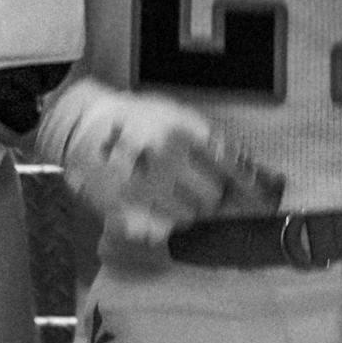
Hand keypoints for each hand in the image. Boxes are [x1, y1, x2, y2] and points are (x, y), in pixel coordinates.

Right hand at [49, 85, 284, 244]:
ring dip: (185, 208)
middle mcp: (165, 159)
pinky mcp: (123, 207)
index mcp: (183, 131)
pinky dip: (162, 220)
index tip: (259, 198)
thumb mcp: (178, 115)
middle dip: (209, 194)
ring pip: (188, 216)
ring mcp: (143, 185)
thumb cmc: (136, 119)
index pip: (232, 168)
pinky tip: (152, 204)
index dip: (250, 187)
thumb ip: (213, 143)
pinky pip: (160, 227)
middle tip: (193, 185)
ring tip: (168, 191)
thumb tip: (259, 177)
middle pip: (212, 197)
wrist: (82, 125)